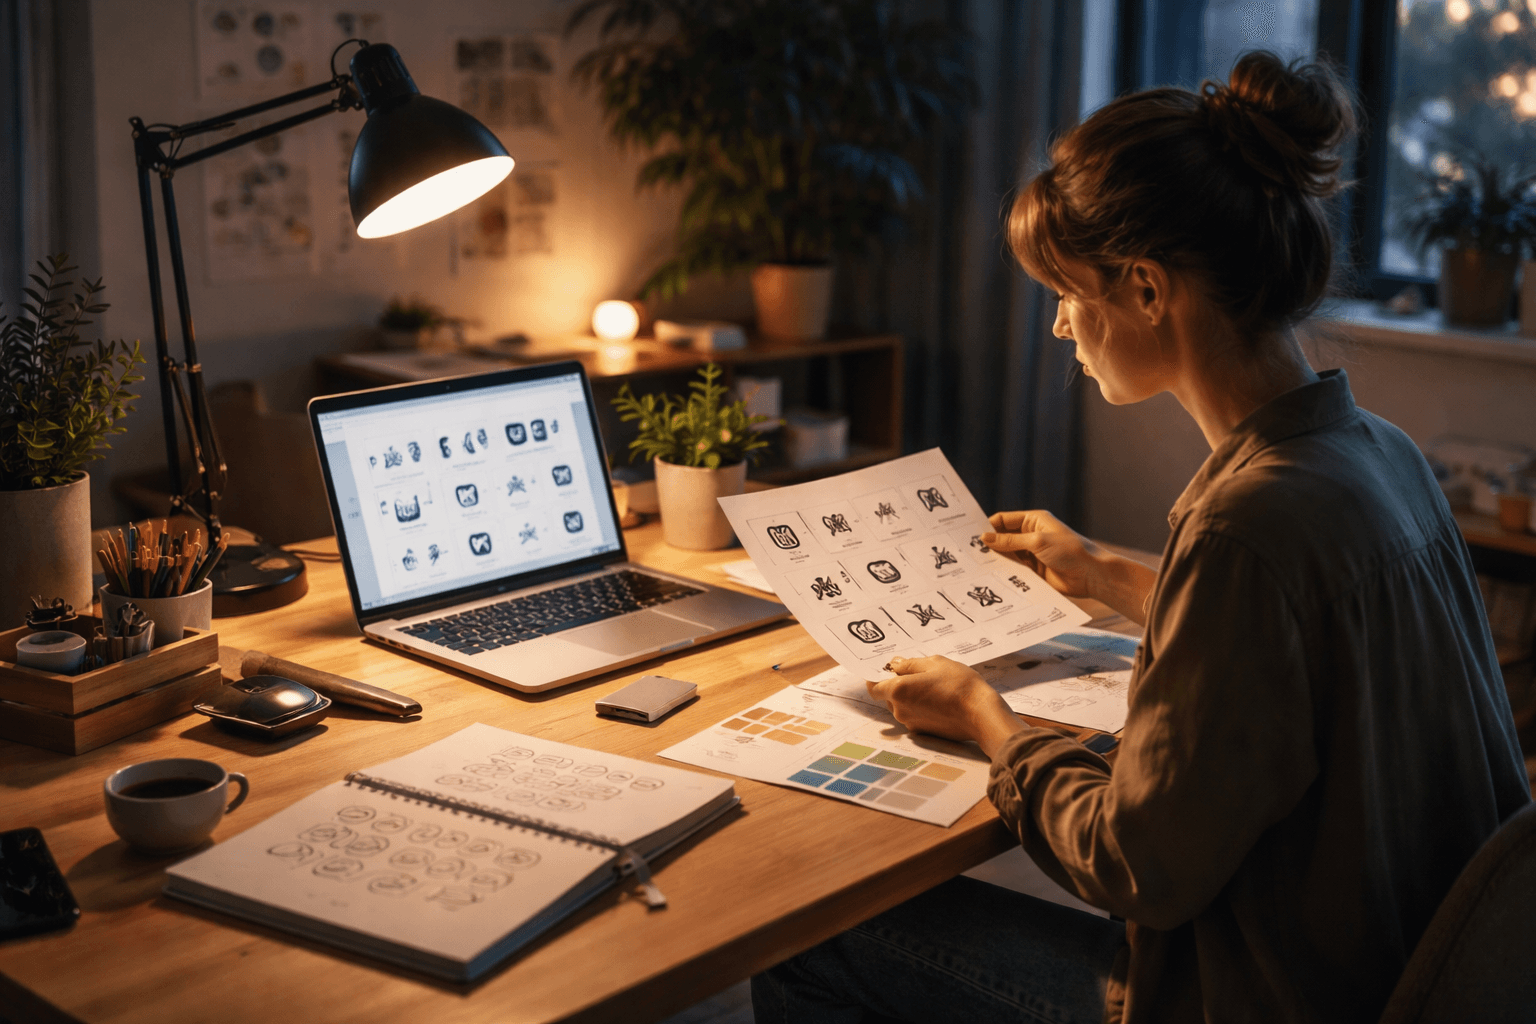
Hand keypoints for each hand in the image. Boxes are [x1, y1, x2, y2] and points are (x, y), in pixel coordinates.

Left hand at [866, 655, 1024, 758]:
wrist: (980, 714)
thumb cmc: (959, 685)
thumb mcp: (935, 663)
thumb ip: (910, 664)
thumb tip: (895, 664)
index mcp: (898, 690)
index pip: (874, 688)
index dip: (876, 679)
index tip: (885, 671)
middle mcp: (900, 710)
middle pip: (888, 697)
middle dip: (897, 686)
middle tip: (918, 675)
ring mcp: (911, 723)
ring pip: (901, 707)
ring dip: (910, 697)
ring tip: (932, 687)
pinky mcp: (923, 732)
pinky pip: (914, 716)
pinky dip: (920, 708)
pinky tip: (938, 700)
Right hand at [981, 509, 1102, 598]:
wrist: (1091, 576)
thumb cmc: (1070, 551)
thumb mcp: (1037, 542)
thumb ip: (1010, 541)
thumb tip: (985, 538)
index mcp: (1034, 521)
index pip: (1005, 520)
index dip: (989, 526)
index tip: (970, 535)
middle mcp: (1031, 535)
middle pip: (1003, 538)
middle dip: (990, 544)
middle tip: (969, 552)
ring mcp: (1032, 554)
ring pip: (1007, 555)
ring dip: (996, 560)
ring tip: (977, 566)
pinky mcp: (1033, 571)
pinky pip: (1014, 570)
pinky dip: (1005, 572)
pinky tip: (992, 576)